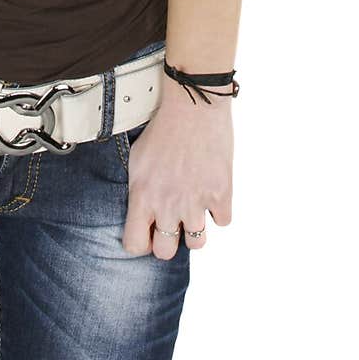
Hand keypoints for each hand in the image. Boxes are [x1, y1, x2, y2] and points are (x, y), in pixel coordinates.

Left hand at [121, 79, 233, 258]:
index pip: (135, 245)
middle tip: (173, 223)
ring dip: (195, 229)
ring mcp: (196, 202)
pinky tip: (212, 191)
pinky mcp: (221, 194)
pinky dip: (219, 210)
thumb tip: (142, 214)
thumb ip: (139, 191)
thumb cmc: (163, 129)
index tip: (148, 232)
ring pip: (197, 243)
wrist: (194, 106)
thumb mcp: (137, 159)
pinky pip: (223, 221)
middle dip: (169, 242)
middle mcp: (168, 204)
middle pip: (166, 253)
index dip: (142, 242)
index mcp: (142, 195)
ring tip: (194, 207)